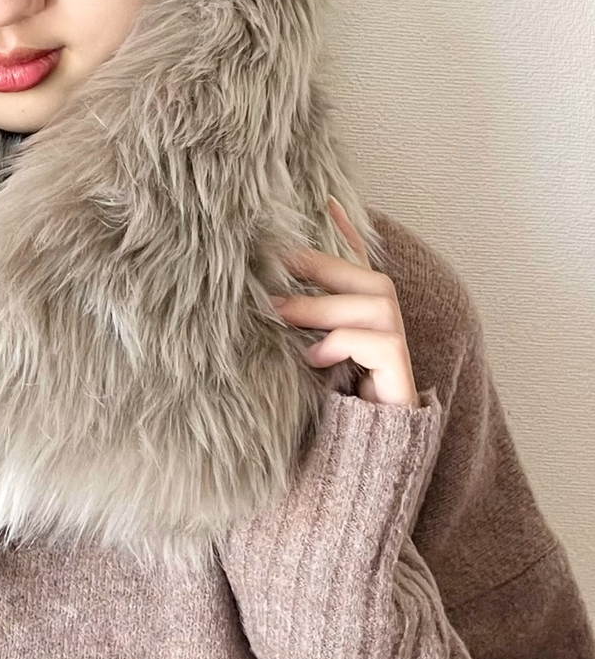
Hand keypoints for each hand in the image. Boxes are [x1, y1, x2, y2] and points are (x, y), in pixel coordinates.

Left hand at [268, 196, 419, 407]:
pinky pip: (380, 342)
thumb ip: (291, 329)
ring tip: (279, 316)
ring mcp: (398, 349)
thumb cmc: (323, 408)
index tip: (326, 199)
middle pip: (367, 277)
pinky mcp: (402, 375)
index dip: (348, 231)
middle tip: (274, 267)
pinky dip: (342, 342)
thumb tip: (255, 300)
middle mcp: (386, 327)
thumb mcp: (299, 358)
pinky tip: (314, 357)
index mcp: (361, 318)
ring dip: (321, 306)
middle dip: (320, 267)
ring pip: (373, 304)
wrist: (355, 458)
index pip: (359, 264)